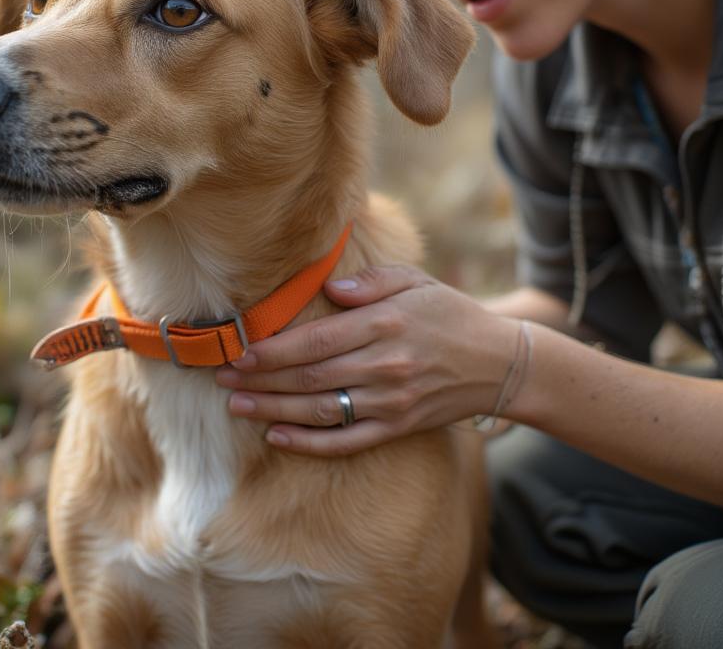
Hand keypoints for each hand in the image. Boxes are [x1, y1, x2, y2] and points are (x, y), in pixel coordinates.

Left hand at [215, 264, 518, 454]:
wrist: (500, 364)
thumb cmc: (450, 314)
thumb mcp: (415, 280)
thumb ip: (370, 281)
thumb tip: (329, 288)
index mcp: (384, 324)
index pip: (315, 341)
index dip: (272, 350)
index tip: (238, 351)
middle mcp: (384, 365)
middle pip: (309, 377)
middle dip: (260, 379)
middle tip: (221, 379)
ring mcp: (390, 401)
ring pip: (320, 410)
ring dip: (273, 409)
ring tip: (236, 406)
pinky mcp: (398, 427)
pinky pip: (347, 441)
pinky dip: (309, 443)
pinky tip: (278, 436)